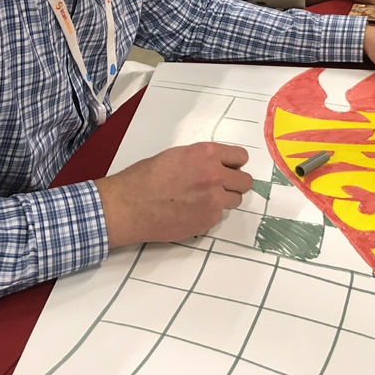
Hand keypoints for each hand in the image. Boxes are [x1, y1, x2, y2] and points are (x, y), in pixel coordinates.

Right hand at [95, 142, 252, 247]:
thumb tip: (214, 166)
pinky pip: (219, 216)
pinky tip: (190, 212)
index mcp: (206, 154)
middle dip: (234, 183)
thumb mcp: (176, 156)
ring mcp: (214, 200)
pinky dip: (209, 214)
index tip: (229, 168)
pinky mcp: (208, 221)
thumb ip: (201, 159)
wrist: (129, 205)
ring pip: (236, 200)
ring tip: (202, 200)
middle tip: (219, 186)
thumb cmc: (144, 177)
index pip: (240, 157)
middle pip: (245, 181)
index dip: (234, 164)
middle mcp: (215, 175)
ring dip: (224, 199)